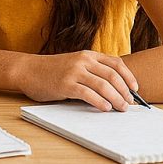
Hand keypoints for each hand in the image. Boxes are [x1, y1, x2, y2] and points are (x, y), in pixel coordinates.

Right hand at [15, 50, 137, 111]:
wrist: (27, 70)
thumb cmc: (51, 70)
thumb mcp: (74, 63)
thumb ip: (91, 71)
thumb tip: (115, 89)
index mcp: (87, 55)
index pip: (116, 63)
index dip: (129, 77)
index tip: (135, 89)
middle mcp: (82, 61)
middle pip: (113, 76)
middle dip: (125, 92)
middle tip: (129, 103)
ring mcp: (74, 72)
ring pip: (104, 86)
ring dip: (116, 99)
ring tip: (120, 108)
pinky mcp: (66, 84)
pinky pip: (89, 94)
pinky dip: (100, 102)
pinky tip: (105, 108)